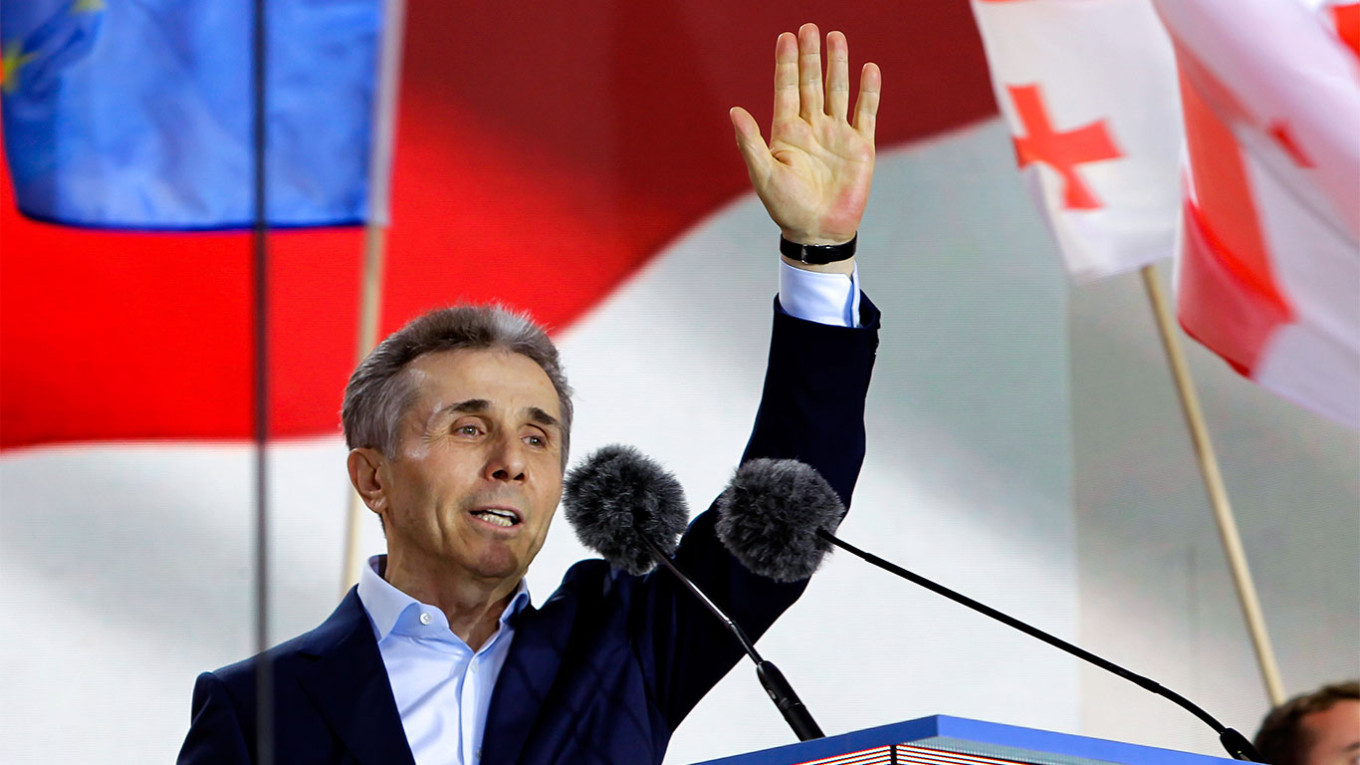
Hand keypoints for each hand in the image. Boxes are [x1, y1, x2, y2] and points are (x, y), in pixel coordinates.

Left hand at [731, 23, 880, 247]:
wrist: (818, 232)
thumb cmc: (786, 207)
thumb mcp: (764, 175)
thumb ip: (750, 142)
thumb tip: (734, 111)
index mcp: (786, 132)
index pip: (787, 89)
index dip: (786, 64)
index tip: (786, 37)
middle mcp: (812, 128)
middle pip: (812, 83)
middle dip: (811, 56)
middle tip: (810, 28)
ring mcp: (837, 135)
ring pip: (838, 91)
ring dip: (837, 65)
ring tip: (837, 37)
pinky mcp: (860, 146)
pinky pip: (865, 113)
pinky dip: (868, 92)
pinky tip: (868, 69)